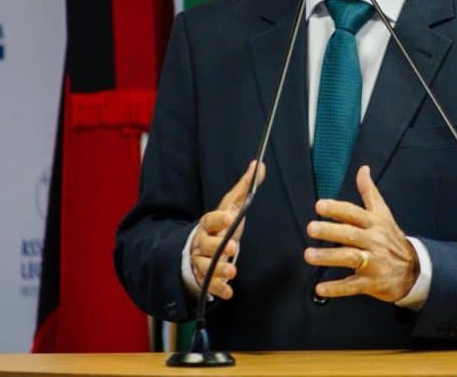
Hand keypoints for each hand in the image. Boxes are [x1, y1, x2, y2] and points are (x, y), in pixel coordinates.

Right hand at [190, 160, 265, 299]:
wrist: (199, 249)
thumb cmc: (220, 225)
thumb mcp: (231, 206)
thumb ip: (244, 188)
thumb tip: (258, 165)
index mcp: (208, 223)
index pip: (211, 219)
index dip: (219, 219)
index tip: (230, 218)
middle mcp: (202, 242)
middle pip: (207, 244)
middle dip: (218, 246)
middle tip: (233, 248)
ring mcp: (200, 261)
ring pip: (205, 265)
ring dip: (219, 269)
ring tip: (232, 272)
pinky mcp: (203, 278)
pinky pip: (209, 285)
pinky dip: (218, 289)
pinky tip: (229, 293)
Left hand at [304, 165, 419, 302]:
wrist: (414, 269)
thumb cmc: (391, 238)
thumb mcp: (383, 213)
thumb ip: (369, 191)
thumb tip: (362, 169)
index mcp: (374, 223)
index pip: (354, 213)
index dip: (337, 209)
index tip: (319, 206)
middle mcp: (374, 241)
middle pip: (351, 234)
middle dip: (330, 231)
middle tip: (311, 228)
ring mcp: (374, 262)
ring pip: (350, 258)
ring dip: (329, 257)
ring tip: (309, 255)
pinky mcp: (372, 283)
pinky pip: (353, 285)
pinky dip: (336, 288)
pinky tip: (320, 287)